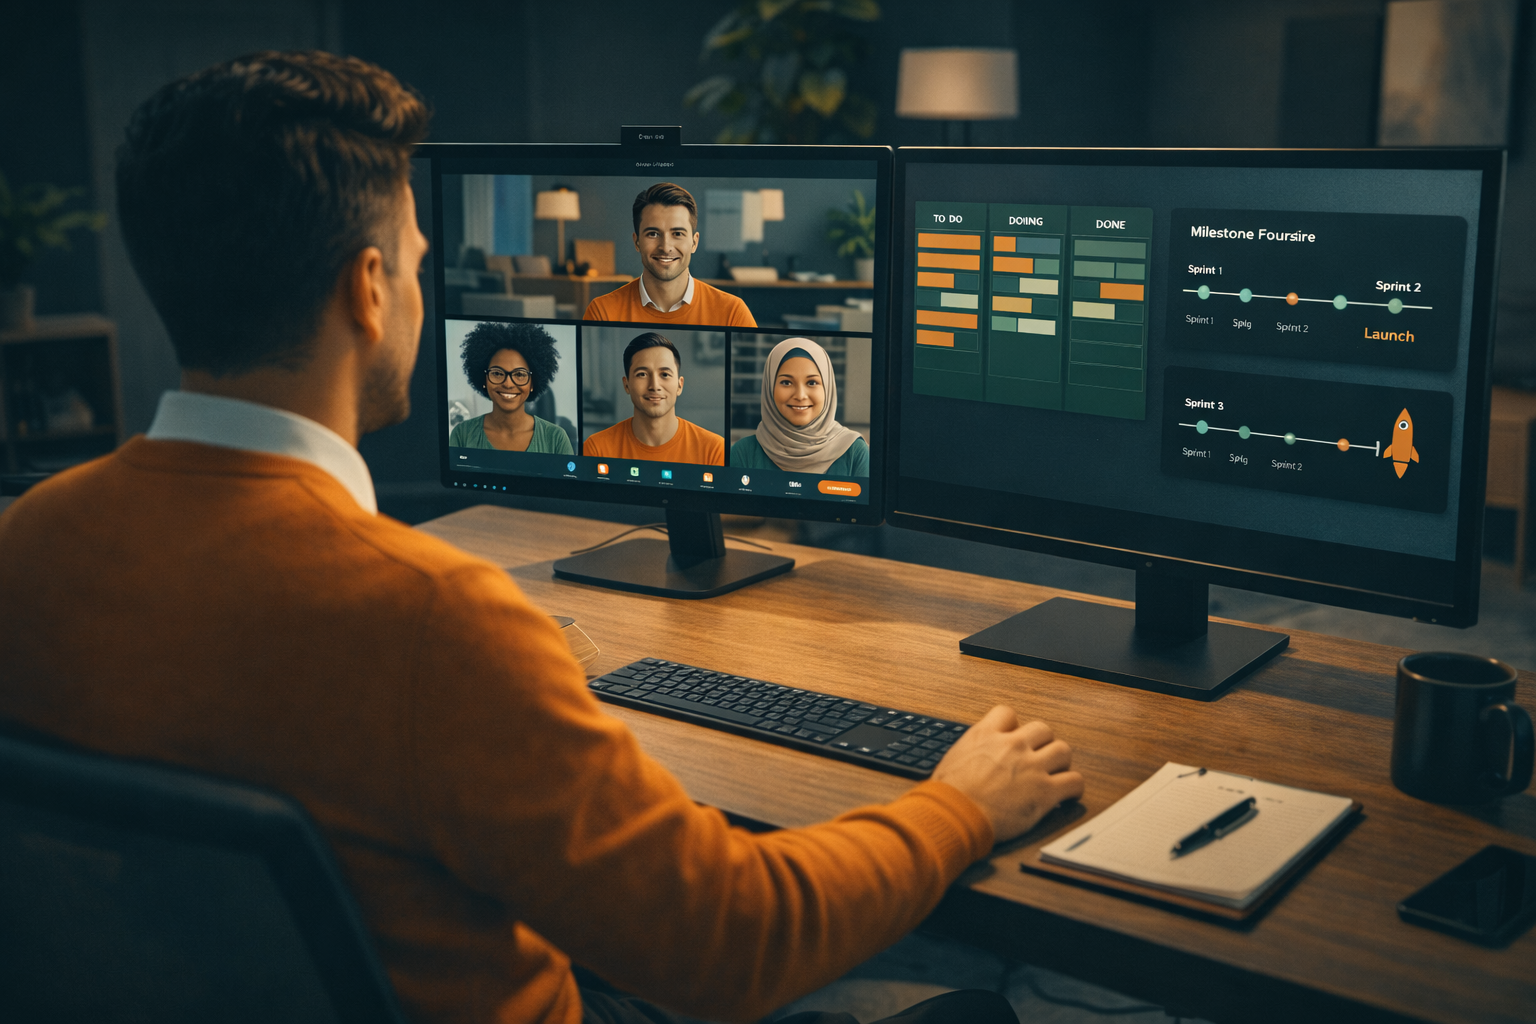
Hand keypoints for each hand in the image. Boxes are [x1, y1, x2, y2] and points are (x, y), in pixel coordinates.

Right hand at [931, 705, 1083, 842]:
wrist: (956, 814)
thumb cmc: (948, 794)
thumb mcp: (953, 759)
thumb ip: (971, 751)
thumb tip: (975, 756)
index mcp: (986, 735)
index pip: (1007, 713)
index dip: (1013, 726)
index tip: (1013, 738)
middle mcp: (1012, 746)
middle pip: (1042, 729)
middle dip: (1042, 743)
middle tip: (1038, 758)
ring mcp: (1032, 767)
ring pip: (1063, 750)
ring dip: (1061, 762)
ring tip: (1056, 774)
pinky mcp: (1045, 791)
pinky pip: (1074, 781)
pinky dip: (1074, 788)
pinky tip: (1067, 795)